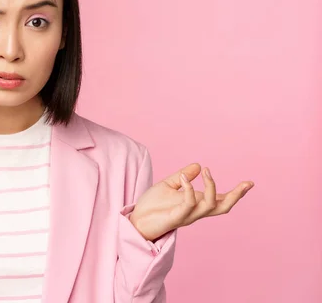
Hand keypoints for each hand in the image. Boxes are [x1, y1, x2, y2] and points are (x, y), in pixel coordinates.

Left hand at [128, 163, 253, 240]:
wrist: (136, 220)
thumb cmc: (152, 205)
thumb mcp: (168, 186)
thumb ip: (183, 177)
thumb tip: (198, 165)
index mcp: (196, 204)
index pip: (220, 199)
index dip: (235, 193)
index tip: (249, 183)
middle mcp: (195, 211)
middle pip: (223, 207)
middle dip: (236, 196)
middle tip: (247, 184)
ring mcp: (187, 215)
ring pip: (210, 206)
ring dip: (211, 187)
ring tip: (207, 171)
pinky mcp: (176, 218)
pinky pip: (188, 204)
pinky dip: (189, 190)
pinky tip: (183, 178)